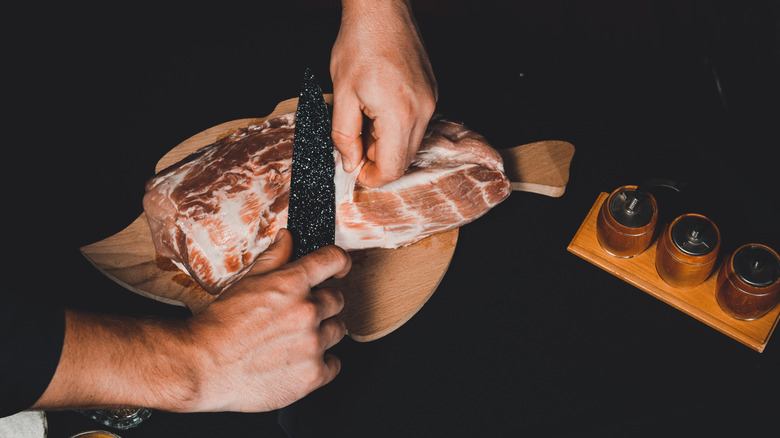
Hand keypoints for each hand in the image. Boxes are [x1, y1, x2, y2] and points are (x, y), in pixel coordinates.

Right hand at [186, 229, 350, 411]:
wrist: (200, 367)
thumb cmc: (219, 326)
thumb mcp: (245, 282)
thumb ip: (274, 257)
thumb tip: (288, 238)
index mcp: (292, 283)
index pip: (334, 259)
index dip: (339, 263)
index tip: (338, 269)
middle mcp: (307, 311)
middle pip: (337, 300)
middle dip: (321, 305)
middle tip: (296, 317)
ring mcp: (312, 344)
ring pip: (338, 331)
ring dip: (322, 334)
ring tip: (293, 341)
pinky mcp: (313, 374)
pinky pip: (335, 364)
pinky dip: (320, 364)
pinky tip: (297, 362)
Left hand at [330, 0, 437, 186]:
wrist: (382, 9)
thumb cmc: (359, 44)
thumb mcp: (341, 94)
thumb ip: (344, 136)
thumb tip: (350, 162)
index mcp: (399, 115)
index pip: (392, 168)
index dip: (371, 177)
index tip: (354, 168)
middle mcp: (422, 112)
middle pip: (404, 159)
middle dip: (378, 160)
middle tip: (354, 142)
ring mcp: (430, 102)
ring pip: (411, 143)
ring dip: (387, 143)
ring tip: (364, 119)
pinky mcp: (431, 93)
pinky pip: (416, 124)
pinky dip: (397, 127)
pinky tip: (378, 107)